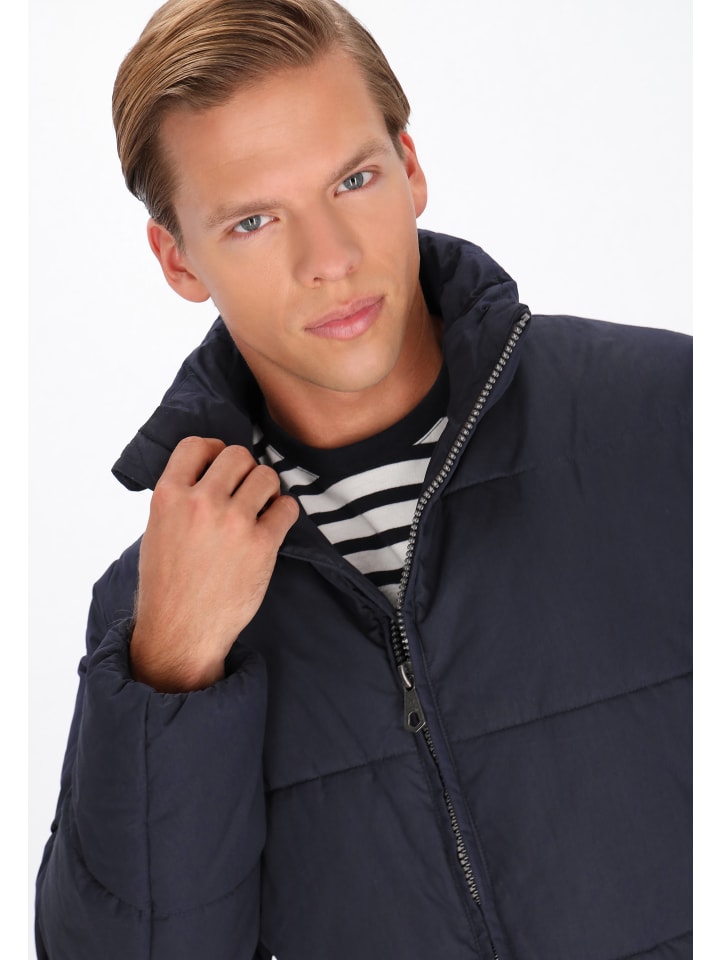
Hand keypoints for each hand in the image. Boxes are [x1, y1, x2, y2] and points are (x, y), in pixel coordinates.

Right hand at [130, 437, 298, 691]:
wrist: (181, 632)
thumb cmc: (167, 585)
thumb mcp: (156, 531)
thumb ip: (179, 499)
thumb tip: (208, 472)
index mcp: (168, 497)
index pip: (195, 445)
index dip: (213, 450)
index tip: (220, 465)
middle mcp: (201, 503)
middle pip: (237, 455)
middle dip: (244, 469)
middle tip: (244, 490)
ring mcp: (233, 522)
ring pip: (266, 475)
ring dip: (266, 489)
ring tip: (260, 507)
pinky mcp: (262, 544)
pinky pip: (287, 507)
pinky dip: (284, 512)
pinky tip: (274, 524)